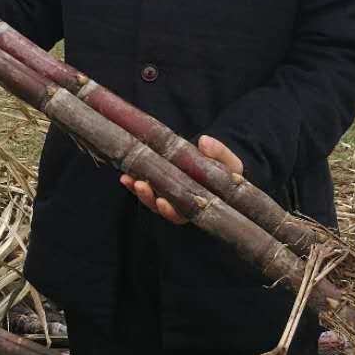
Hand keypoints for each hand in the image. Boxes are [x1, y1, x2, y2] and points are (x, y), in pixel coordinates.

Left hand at [121, 134, 242, 224]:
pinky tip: (125, 175)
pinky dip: (134, 183)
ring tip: (129, 179)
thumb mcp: (229, 162)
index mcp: (200, 204)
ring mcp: (169, 195)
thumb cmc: (227, 168)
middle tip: (140, 186)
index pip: (182, 213)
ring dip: (138, 190)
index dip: (171, 210)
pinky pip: (145, 188)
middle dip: (148, 198)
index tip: (162, 202)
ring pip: (150, 199)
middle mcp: (181, 204)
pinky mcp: (160, 186)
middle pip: (161, 208)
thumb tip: (204, 141)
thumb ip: (219, 152)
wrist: (219, 165)